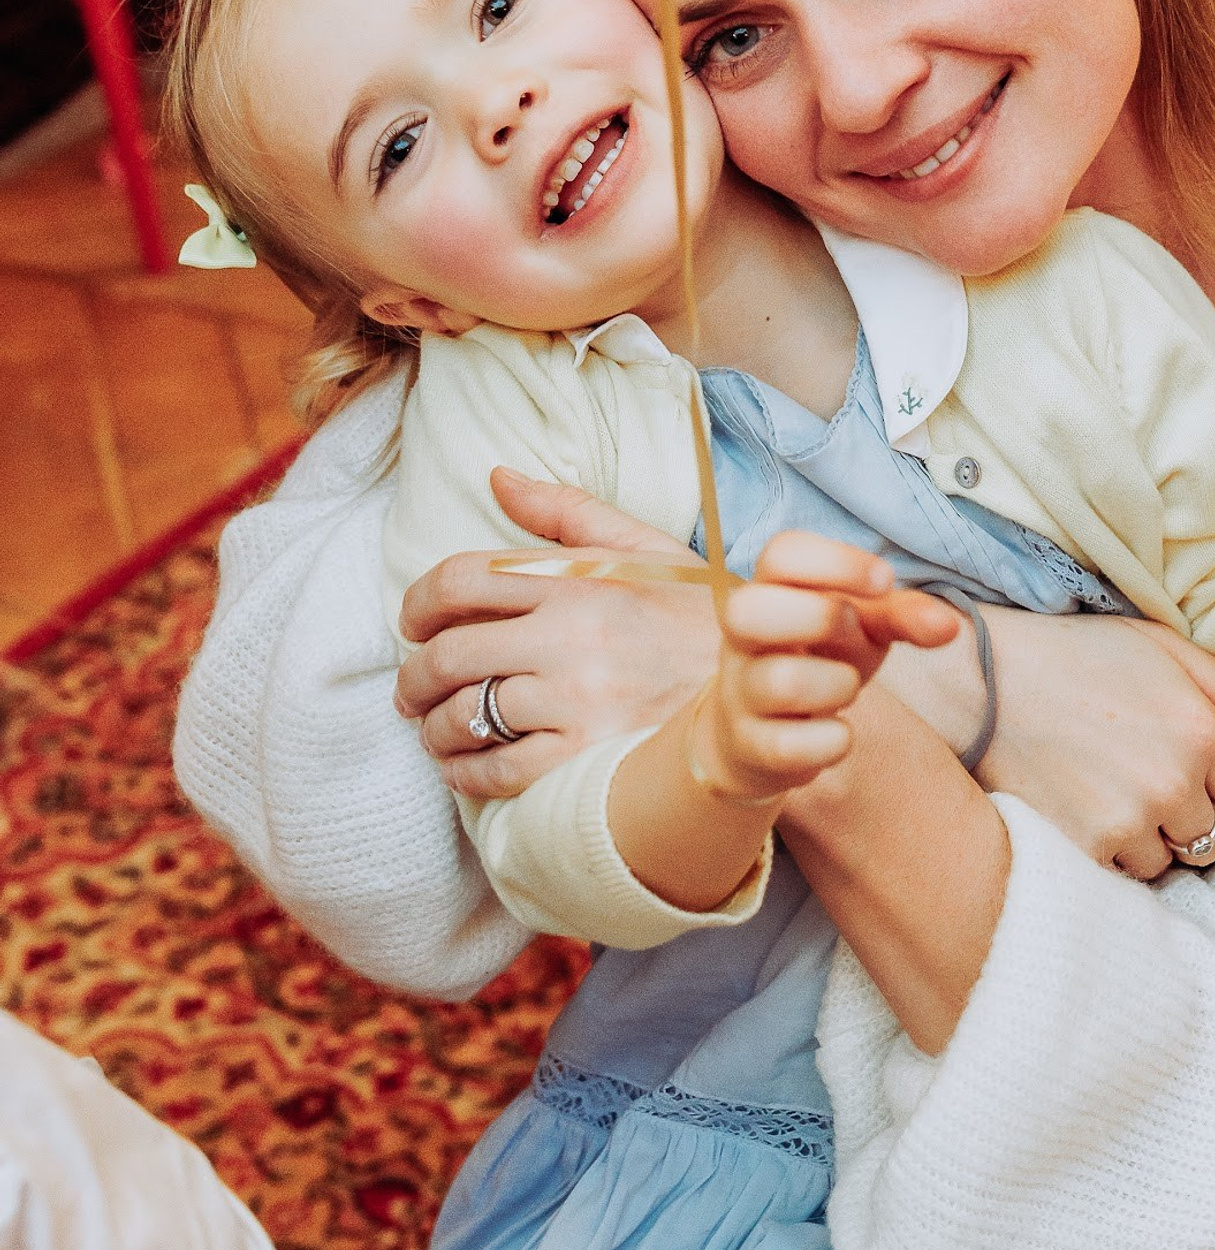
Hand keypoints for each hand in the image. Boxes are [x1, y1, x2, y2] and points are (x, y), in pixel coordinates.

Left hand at [402, 469, 719, 801]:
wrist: (766, 690)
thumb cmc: (702, 618)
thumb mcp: (645, 550)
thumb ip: (567, 512)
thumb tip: (499, 476)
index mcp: (579, 580)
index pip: (461, 579)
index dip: (418, 602)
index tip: (413, 622)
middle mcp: (572, 636)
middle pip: (448, 654)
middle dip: (413, 677)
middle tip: (411, 690)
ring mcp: (579, 699)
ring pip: (466, 716)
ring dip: (434, 729)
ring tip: (438, 731)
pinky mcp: (589, 755)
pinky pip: (499, 770)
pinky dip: (466, 773)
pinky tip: (467, 767)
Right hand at [693, 532, 962, 805]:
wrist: (762, 737)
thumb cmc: (820, 659)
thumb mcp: (864, 628)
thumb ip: (904, 616)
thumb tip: (949, 626)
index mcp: (770, 589)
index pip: (781, 554)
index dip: (836, 561)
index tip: (884, 581)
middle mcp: (742, 637)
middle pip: (746, 607)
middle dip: (818, 616)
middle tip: (854, 631)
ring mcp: (738, 691)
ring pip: (780, 681)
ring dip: (837, 685)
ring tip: (846, 687)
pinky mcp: (748, 745)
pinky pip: (789, 745)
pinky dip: (832, 742)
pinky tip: (836, 735)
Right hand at [974, 607, 1214, 879]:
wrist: (981, 682)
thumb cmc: (1075, 656)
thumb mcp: (1161, 646)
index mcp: (1200, 729)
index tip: (1195, 777)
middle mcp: (1174, 781)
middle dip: (1192, 819)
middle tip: (1149, 786)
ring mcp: (1129, 820)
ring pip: (1169, 863)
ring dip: (1150, 840)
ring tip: (1110, 794)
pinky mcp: (1086, 849)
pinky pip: (1123, 875)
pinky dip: (1110, 853)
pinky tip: (1085, 809)